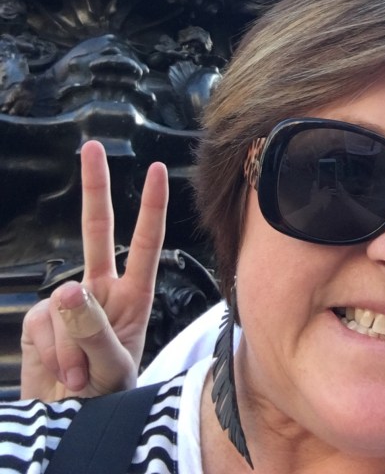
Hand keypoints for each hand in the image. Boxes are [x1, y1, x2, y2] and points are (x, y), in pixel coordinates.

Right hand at [20, 139, 167, 399]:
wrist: (73, 425)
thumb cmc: (108, 395)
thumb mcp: (112, 365)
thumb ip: (92, 328)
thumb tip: (65, 289)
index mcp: (133, 294)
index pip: (145, 243)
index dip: (151, 207)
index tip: (158, 169)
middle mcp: (101, 291)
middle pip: (96, 230)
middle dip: (94, 187)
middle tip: (92, 147)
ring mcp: (67, 304)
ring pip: (61, 303)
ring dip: (69, 346)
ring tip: (80, 377)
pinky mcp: (39, 321)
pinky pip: (40, 325)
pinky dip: (49, 354)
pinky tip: (60, 374)